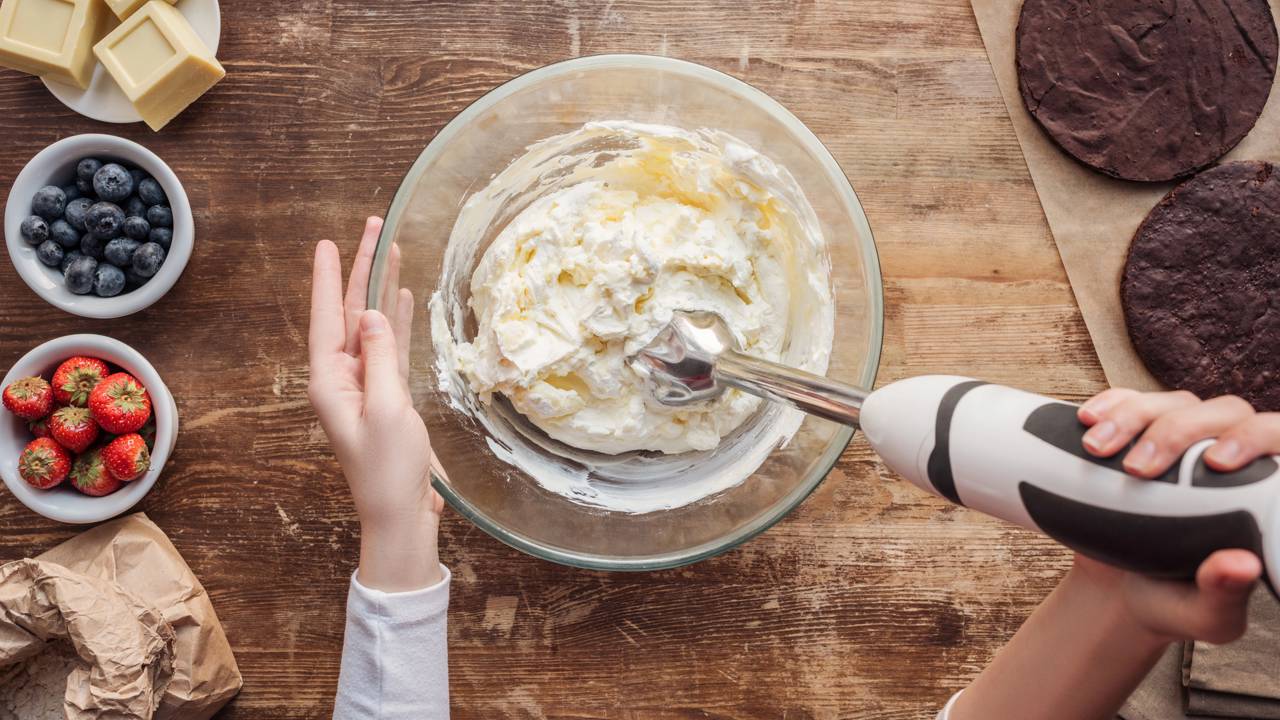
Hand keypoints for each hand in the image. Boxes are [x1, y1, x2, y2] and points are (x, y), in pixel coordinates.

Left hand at [309, 216, 444, 591]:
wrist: (401, 513)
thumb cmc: (389, 468)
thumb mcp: (386, 408)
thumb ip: (381, 357)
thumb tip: (375, 313)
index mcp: (330, 381)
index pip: (327, 316)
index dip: (329, 277)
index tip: (329, 242)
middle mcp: (343, 378)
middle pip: (351, 313)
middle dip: (362, 270)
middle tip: (374, 226)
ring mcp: (367, 387)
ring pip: (374, 325)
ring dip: (383, 289)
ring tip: (394, 249)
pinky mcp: (389, 397)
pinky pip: (392, 348)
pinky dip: (399, 322)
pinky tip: (405, 297)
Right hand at [1072, 389, 1267, 644]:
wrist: (1118, 596)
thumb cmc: (1175, 604)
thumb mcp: (1205, 614)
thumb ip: (1225, 593)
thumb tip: (1242, 564)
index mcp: (1256, 490)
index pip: (1273, 438)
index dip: (1254, 436)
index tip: (1215, 463)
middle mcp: (1223, 454)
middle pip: (1216, 412)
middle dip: (1174, 431)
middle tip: (1136, 471)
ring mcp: (1178, 440)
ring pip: (1169, 402)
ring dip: (1132, 416)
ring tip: (1095, 449)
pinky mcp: (1135, 435)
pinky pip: (1127, 401)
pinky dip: (1108, 403)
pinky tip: (1085, 418)